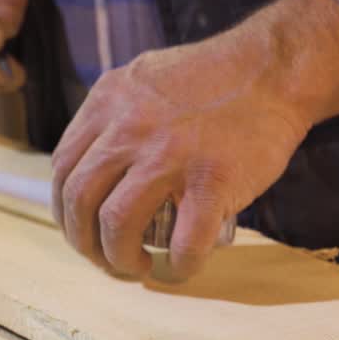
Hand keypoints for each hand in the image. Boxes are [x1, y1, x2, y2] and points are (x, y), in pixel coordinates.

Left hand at [51, 0, 338, 280]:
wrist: (275, 71)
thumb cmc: (217, 79)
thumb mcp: (146, 79)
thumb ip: (117, 114)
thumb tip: (95, 157)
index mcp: (109, 102)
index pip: (63, 167)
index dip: (65, 210)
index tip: (83, 229)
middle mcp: (130, 127)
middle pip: (80, 200)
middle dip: (85, 243)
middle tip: (106, 259)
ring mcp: (170, 155)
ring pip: (118, 224)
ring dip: (120, 259)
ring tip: (137, 266)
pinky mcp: (212, 180)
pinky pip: (184, 242)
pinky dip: (178, 267)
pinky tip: (181, 269)